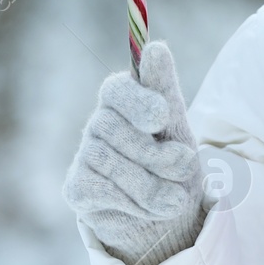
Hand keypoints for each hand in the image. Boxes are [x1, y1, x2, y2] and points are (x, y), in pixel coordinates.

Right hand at [63, 40, 205, 264]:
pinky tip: (150, 209)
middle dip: (155, 153)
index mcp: (123, 101)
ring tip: (176, 199)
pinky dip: (134, 203)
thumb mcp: (178, 128)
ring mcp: (84, 155)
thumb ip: (165, 89)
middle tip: (186, 165)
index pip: (116, 90)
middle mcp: (99, 123)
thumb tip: (155, 47)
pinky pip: (101, 190)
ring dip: (151, 184)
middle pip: (113, 129)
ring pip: (110, 163)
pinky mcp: (77, 188)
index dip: (137, 101)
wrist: (170, 216)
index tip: (162, 116)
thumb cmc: (174, 163)